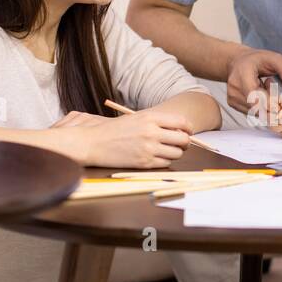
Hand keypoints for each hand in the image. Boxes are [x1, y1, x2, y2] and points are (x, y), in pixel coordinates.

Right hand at [52, 110, 191, 167]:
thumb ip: (156, 122)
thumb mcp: (135, 118)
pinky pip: (166, 163)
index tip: (187, 132)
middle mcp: (152, 132)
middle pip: (183, 140)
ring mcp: (149, 148)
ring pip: (177, 153)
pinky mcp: (144, 162)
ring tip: (166, 150)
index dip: (188, 128)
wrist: (93, 143)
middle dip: (185, 143)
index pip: (182, 122)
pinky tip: (157, 157)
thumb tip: (179, 129)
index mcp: (150, 118)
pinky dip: (165, 161)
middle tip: (181, 144)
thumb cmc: (114, 130)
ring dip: (175, 153)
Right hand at [226, 48, 281, 116]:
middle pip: (258, 107)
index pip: (256, 96)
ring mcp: (232, 98)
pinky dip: (262, 107)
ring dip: (268, 106)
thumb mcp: (274, 58)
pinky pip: (253, 112)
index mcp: (242, 74)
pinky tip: (260, 93)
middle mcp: (234, 88)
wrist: (237, 63)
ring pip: (257, 112)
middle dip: (273, 104)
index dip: (272, 103)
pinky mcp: (233, 105)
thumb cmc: (257, 60)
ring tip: (265, 86)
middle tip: (277, 89)